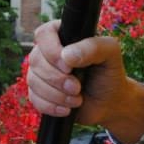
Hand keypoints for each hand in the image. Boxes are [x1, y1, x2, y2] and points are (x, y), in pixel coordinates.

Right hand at [27, 20, 143, 143]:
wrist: (109, 102)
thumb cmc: (109, 73)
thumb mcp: (110, 54)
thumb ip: (93, 47)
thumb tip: (66, 56)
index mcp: (63, 35)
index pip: (43, 34)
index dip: (52, 51)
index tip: (69, 67)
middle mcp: (48, 52)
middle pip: (36, 60)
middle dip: (57, 79)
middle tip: (77, 87)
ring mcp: (41, 73)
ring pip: (33, 81)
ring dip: (56, 95)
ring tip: (77, 99)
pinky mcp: (39, 93)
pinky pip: (34, 99)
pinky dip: (51, 107)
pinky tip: (67, 109)